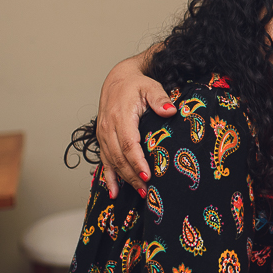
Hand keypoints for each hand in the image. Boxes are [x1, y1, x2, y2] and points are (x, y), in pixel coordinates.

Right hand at [95, 54, 173, 197]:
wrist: (117, 80)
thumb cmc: (136, 84)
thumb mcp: (150, 86)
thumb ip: (160, 98)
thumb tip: (170, 110)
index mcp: (120, 116)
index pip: (128, 144)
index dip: (137, 162)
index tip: (148, 176)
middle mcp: (108, 127)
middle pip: (119, 157)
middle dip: (133, 176)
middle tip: (148, 191)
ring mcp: (103, 134)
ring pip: (111, 161)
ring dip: (124, 179)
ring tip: (140, 192)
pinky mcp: (102, 139)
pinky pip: (103, 161)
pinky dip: (108, 178)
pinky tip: (114, 192)